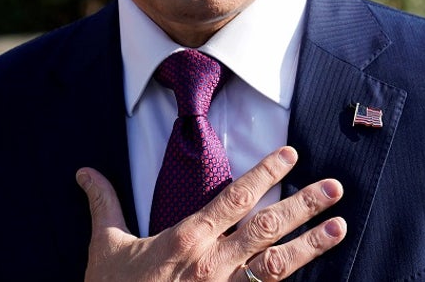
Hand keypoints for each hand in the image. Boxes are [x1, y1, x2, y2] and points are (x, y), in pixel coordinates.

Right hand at [78, 146, 345, 281]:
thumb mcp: (104, 247)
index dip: (265, 173)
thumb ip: (104, 204)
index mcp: (187, 240)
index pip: (235, 197)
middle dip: (304, 205)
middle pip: (268, 228)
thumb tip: (85, 172)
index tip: (291, 154)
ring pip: (277, 265)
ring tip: (339, 227)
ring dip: (311, 246)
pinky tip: (316, 277)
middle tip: (335, 187)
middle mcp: (213, 265)